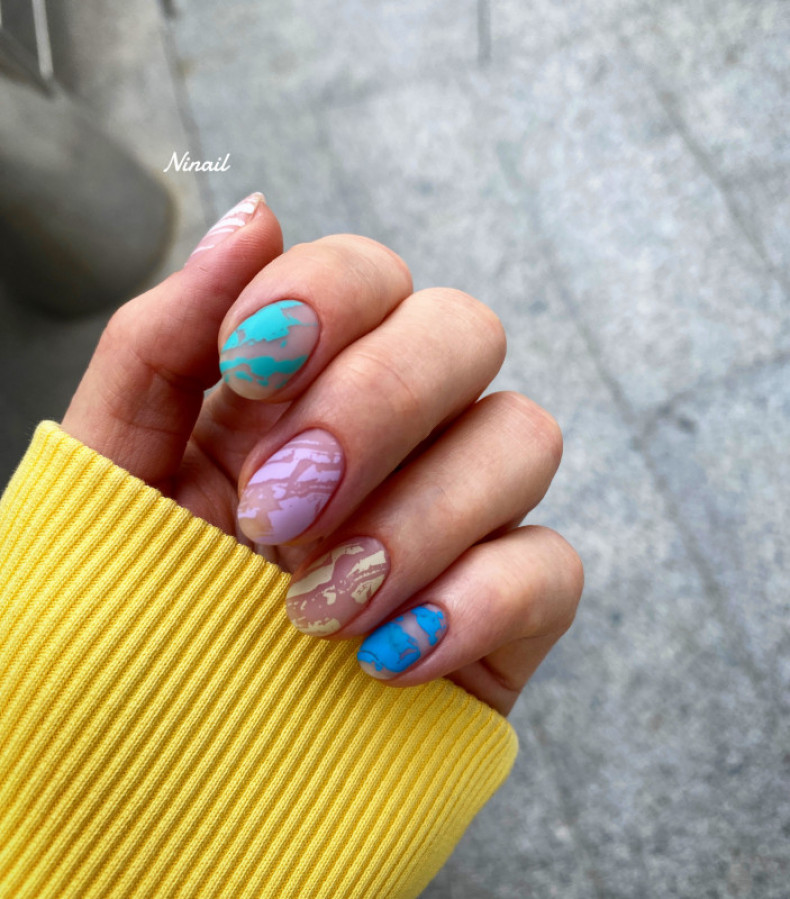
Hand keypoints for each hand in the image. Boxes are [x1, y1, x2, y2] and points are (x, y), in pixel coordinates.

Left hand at [62, 193, 582, 715]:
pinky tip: (385, 659)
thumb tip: (255, 217)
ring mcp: (455, 521)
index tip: (253, 366)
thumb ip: (163, 340)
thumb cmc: (121, 633)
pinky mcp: (503, 614)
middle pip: (464, 330)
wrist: (159, 794)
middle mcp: (389, 438)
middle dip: (378, 405)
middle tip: (280, 508)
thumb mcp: (107, 477)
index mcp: (294, 392)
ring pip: (525, 436)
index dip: (326, 295)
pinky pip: (554, 564)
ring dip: (419, 515)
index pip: (364, 276)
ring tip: (314, 606)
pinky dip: (476, 602)